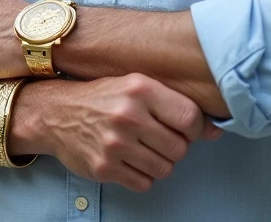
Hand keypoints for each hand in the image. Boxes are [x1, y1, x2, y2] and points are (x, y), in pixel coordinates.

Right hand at [12, 73, 222, 192]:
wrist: (56, 113)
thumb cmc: (103, 97)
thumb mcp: (137, 87)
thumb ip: (174, 104)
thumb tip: (215, 130)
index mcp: (140, 89)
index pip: (189, 117)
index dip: (194, 128)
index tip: (184, 128)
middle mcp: (128, 115)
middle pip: (179, 148)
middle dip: (174, 147)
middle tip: (157, 138)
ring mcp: (114, 144)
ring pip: (165, 168)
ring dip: (159, 162)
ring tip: (142, 148)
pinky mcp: (104, 168)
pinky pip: (144, 183)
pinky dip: (141, 175)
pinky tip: (129, 159)